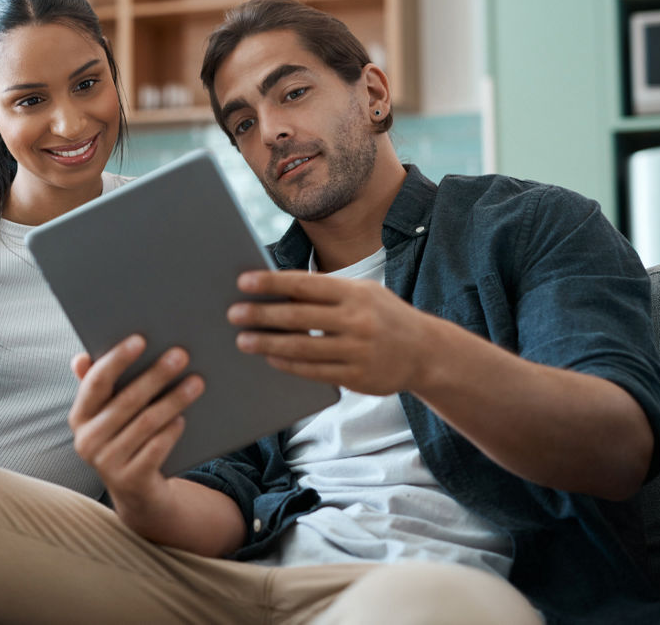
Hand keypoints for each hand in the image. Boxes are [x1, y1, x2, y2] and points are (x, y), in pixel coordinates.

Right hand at [67, 335, 203, 524]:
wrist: (138, 492)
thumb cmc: (125, 438)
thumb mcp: (109, 414)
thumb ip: (97, 384)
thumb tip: (80, 358)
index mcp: (80, 417)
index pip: (96, 382)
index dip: (117, 359)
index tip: (140, 339)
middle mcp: (87, 441)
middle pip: (126, 400)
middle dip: (156, 375)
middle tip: (181, 355)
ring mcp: (107, 464)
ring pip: (146, 423)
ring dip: (173, 400)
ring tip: (196, 383)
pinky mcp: (130, 481)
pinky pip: (156, 449)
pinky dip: (171, 431)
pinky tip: (184, 418)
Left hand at [228, 270, 441, 395]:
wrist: (426, 352)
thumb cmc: (383, 316)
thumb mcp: (362, 294)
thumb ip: (325, 292)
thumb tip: (277, 290)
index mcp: (355, 293)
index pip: (305, 284)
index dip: (272, 283)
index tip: (244, 282)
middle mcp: (358, 320)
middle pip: (299, 317)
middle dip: (262, 315)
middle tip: (233, 314)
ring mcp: (358, 351)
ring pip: (302, 348)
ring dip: (268, 343)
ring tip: (242, 340)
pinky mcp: (358, 378)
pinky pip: (314, 371)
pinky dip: (288, 364)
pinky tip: (270, 357)